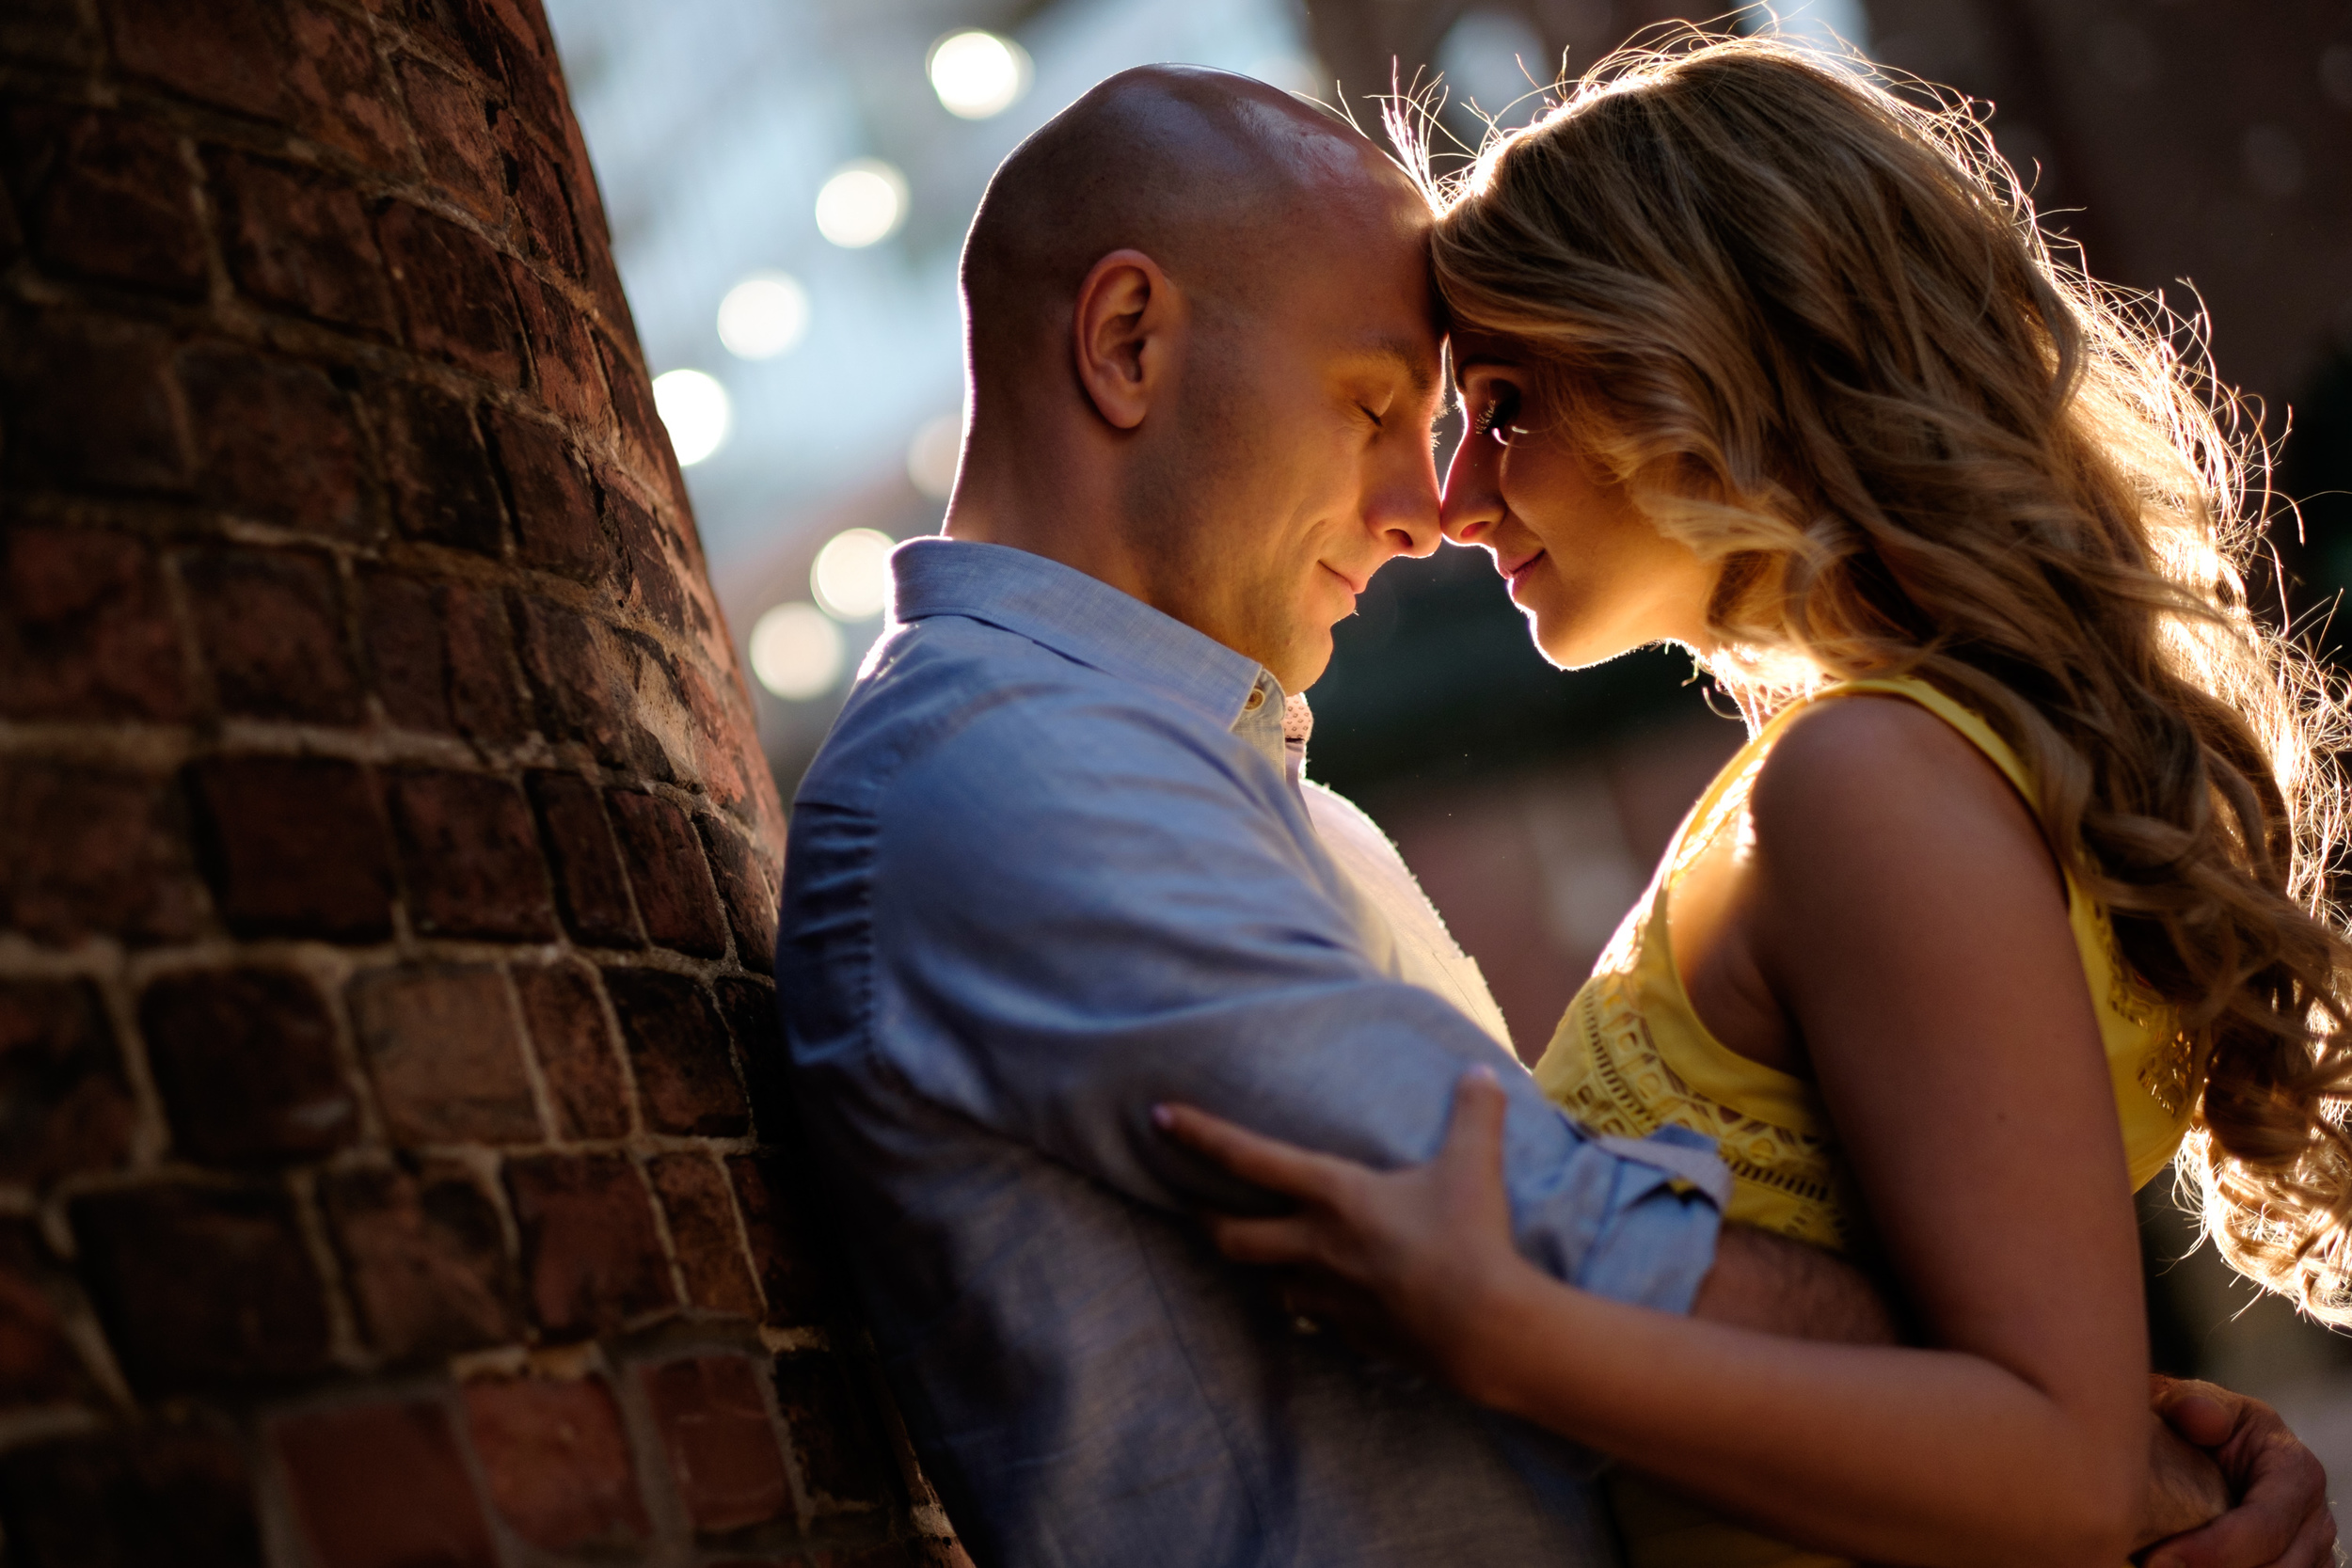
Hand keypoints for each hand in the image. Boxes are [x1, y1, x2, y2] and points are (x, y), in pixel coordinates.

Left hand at [1154, 1067, 1531, 1389]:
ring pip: (1269, 1283)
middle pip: (1231, 1236)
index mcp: (1333, 1195)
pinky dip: (1315, 1308)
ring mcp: (1327, 1296)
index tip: (1159, 1118)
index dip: (1200, 1134)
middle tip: (1195, 1206)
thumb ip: (1473, 1112)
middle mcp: (1315, 1245)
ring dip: (1263, 1268)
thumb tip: (1484, 1069)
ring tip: (1267, 1256)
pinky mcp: (1349, 1335)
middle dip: (1207, 1219)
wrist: (1483, 1330)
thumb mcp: (1473, 1165)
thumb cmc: (1469, 1238)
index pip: (1248, 1157)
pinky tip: (1329, 1303)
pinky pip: (1316, 1319)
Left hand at [2138, 1375, 2336, 1567]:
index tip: (2159, 1559)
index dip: (2213, 1549)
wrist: (2216, 1444)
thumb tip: (2204, 1419)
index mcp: (2297, 1471)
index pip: (2262, 1525)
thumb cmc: (2205, 1423)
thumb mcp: (2198, 1402)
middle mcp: (2314, 1518)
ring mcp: (2312, 1552)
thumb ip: (2194, 1404)